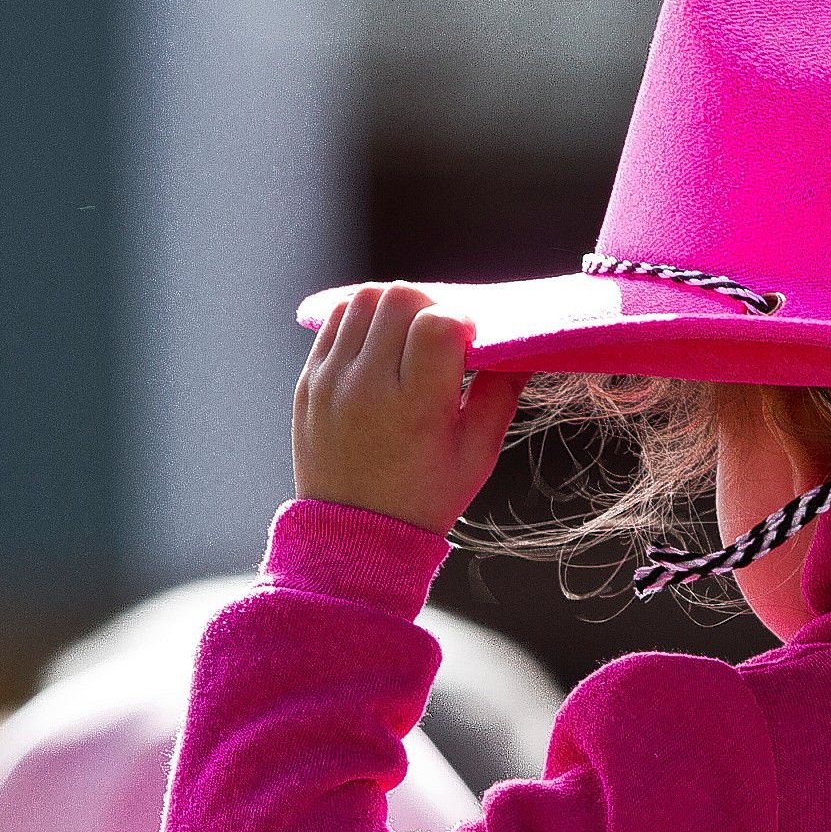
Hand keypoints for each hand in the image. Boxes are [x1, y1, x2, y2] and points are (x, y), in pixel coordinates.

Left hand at [292, 282, 524, 533]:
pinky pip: (335, 322)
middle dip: (430, 307)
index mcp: (414, 407)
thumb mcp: (477, 454)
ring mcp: (331, 380)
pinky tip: (382, 347)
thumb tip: (521, 348)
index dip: (462, 323)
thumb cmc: (424, 498)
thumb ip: (500, 394)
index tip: (469, 345)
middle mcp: (366, 386)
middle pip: (400, 297)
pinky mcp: (309, 380)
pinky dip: (363, 321)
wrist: (354, 534)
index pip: (439, 323)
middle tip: (441, 339)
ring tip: (409, 340)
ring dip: (395, 308)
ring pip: (365, 298)